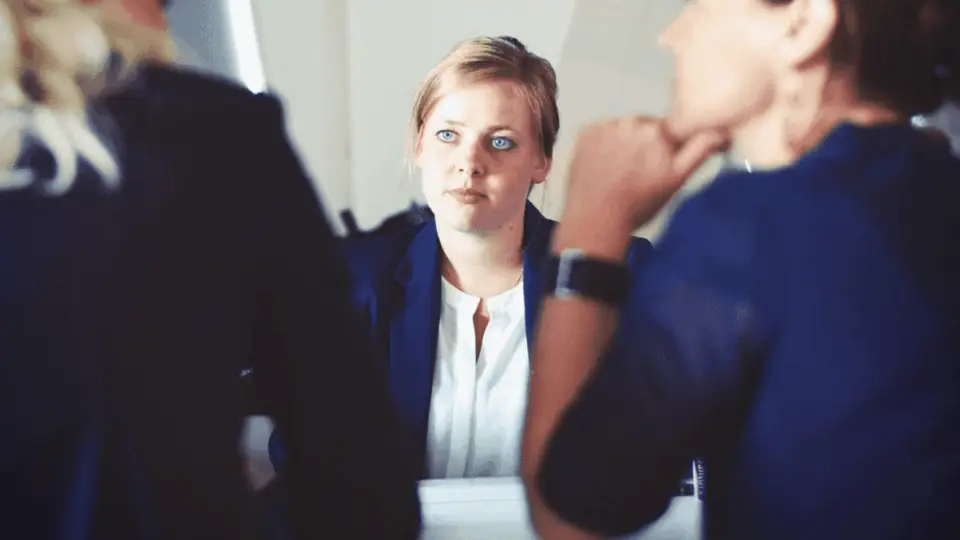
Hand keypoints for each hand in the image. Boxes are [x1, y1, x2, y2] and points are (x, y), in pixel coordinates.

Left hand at [561, 116, 725, 236]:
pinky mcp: (585, 132)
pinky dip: (604, 144)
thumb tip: (722, 131)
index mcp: (659, 130)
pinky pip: (602, 132)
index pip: (674, 129)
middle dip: (648, 144)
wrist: (596, 218)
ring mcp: (606, 125)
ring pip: (624, 129)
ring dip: (626, 143)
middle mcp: (632, 121)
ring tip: (620, 171)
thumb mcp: (677, 179)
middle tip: (641, 172)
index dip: (671, 145)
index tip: (664, 160)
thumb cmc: (639, 203)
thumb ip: (700, 149)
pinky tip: (604, 165)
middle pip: (647, 127)